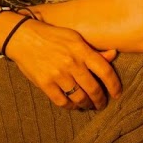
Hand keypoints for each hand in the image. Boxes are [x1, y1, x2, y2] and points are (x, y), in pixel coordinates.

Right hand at [4, 18, 120, 110]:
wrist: (24, 38)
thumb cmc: (53, 36)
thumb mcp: (75, 38)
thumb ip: (94, 50)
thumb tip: (114, 54)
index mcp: (81, 50)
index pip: (105, 71)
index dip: (114, 85)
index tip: (117, 94)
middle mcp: (71, 63)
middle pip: (93, 88)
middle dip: (100, 100)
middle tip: (102, 104)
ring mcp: (57, 74)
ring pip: (79, 98)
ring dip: (86, 104)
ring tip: (89, 105)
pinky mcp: (44, 83)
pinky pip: (62, 101)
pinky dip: (70, 106)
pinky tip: (73, 105)